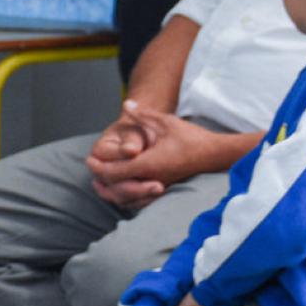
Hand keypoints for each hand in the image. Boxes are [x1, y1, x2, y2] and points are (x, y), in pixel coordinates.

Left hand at [86, 100, 219, 206]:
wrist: (215, 154)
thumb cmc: (192, 138)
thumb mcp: (166, 122)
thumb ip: (143, 115)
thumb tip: (126, 104)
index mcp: (147, 164)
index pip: (113, 172)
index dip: (98, 166)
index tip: (90, 158)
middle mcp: (150, 180)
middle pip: (116, 188)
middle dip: (101, 180)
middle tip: (92, 168)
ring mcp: (158, 187)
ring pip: (127, 198)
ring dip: (111, 191)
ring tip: (101, 183)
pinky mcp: (164, 189)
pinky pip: (139, 200)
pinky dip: (126, 197)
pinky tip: (122, 189)